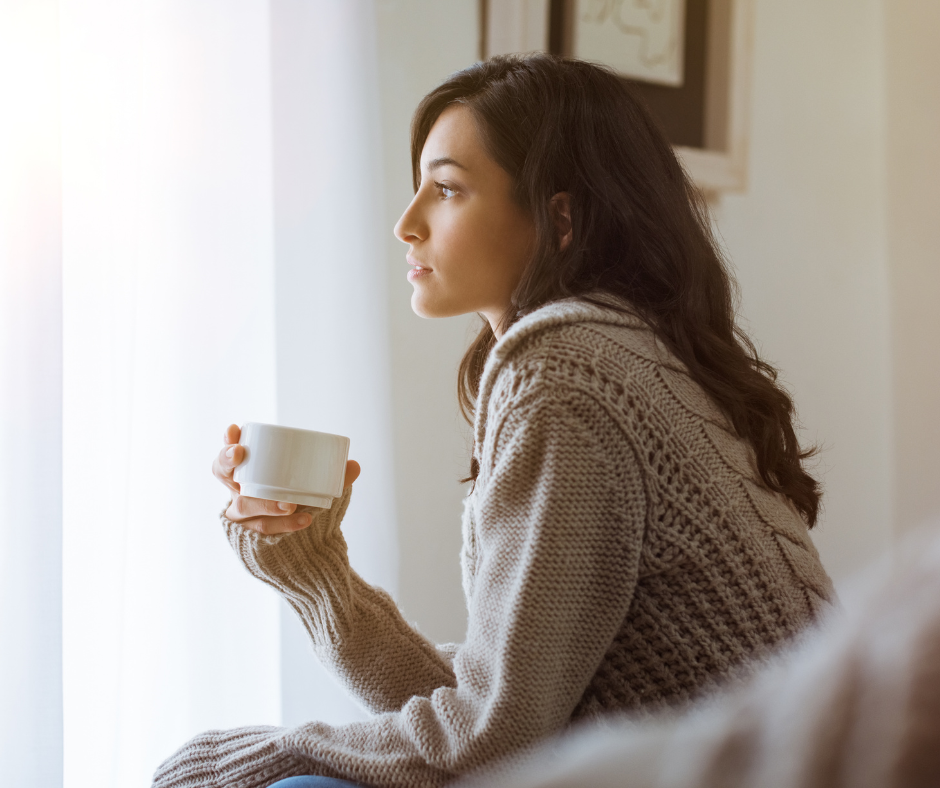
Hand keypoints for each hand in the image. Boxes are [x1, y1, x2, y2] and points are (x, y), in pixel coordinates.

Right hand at [212, 423, 360, 534]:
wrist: (302, 549)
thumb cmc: (301, 505)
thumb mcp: (314, 488)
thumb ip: (333, 477)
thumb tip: (354, 465)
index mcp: (248, 473)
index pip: (228, 455)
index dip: (226, 442)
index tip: (234, 430)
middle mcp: (239, 492)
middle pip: (222, 474)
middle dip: (227, 461)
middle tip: (241, 454)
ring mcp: (241, 516)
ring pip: (244, 505)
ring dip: (267, 502)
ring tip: (291, 504)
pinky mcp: (249, 537)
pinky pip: (263, 530)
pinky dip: (285, 525)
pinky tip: (304, 520)